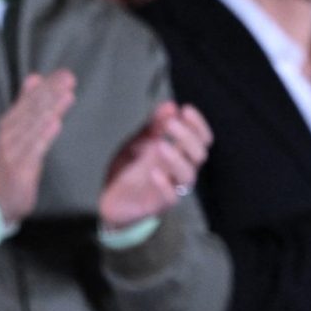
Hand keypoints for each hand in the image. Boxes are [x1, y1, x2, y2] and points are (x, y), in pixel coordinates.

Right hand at [0, 70, 77, 224]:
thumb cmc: (11, 158)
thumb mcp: (16, 129)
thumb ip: (25, 103)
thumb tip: (35, 76)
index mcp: (10, 123)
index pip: (29, 100)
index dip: (47, 86)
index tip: (65, 73)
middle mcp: (9, 135)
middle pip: (31, 111)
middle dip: (51, 93)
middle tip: (69, 79)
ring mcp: (13, 152)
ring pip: (32, 128)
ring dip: (50, 110)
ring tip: (67, 96)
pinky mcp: (19, 169)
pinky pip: (32, 151)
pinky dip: (43, 136)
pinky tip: (55, 124)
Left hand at [99, 101, 213, 229]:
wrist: (109, 199)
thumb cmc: (128, 170)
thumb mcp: (137, 142)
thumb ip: (153, 126)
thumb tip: (170, 105)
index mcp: (179, 154)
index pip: (201, 139)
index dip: (198, 124)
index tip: (185, 109)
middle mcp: (179, 170)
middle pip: (200, 155)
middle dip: (188, 137)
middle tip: (171, 124)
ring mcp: (170, 188)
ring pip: (189, 176)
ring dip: (178, 158)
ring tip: (161, 145)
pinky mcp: (157, 205)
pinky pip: (170, 198)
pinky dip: (165, 185)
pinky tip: (154, 172)